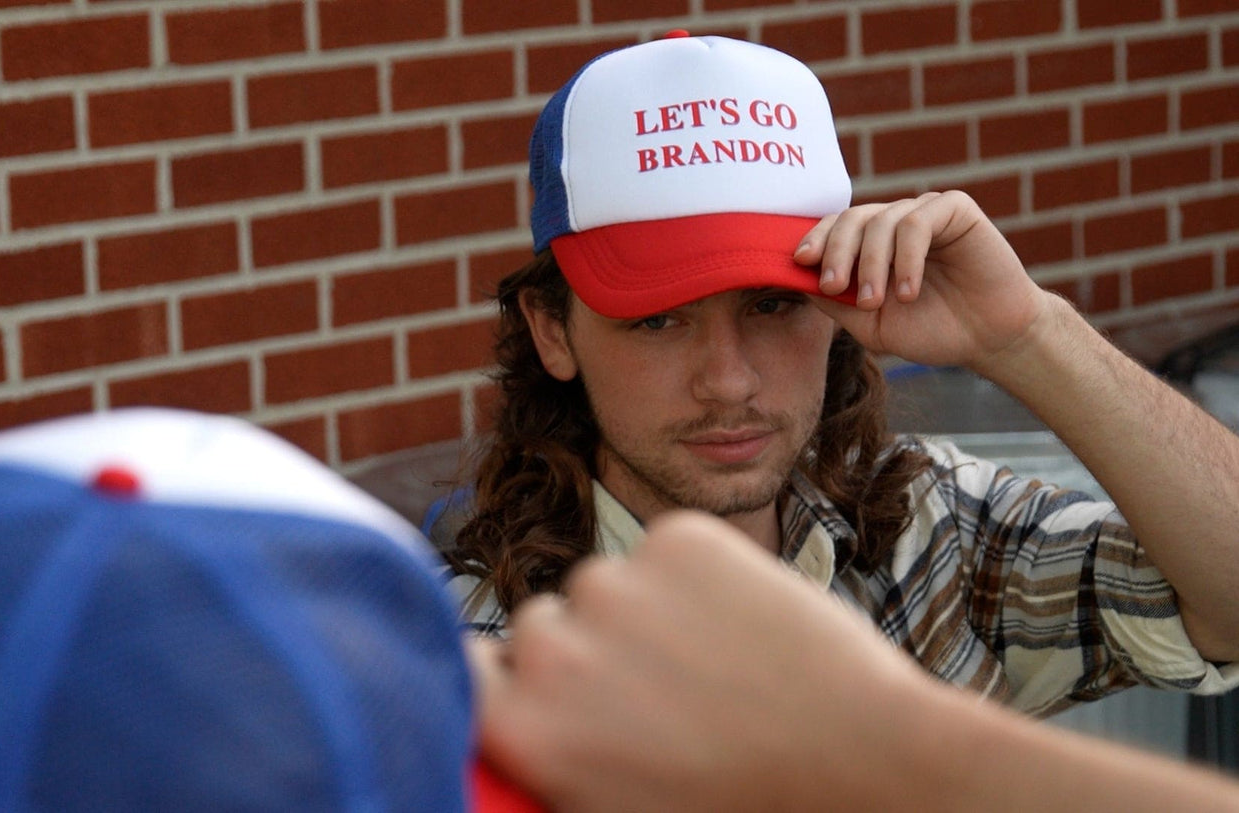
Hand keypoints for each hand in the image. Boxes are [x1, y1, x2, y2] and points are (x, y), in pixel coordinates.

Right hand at [470, 511, 932, 811]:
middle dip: (589, 651)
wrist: (868, 768)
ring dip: (645, 611)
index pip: (467, 667)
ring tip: (715, 667)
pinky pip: (668, 549)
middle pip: (545, 624)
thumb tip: (518, 724)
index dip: (505, 676)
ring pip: (610, 584)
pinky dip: (698, 575)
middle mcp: (553, 646)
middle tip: (659, 695)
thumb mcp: (611, 810)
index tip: (544, 688)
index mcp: (524, 725)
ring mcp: (618, 582)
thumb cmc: (744, 811)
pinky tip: (744, 627)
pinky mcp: (682, 536)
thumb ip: (547, 762)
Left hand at [795, 191, 1049, 372]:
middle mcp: (894, 223)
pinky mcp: (955, 209)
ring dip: (872, 264)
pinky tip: (909, 291)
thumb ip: (835, 300)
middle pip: (850, 219)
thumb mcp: (870, 323)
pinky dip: (906, 258)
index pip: (833, 229)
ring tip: (877, 302)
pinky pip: (917, 222)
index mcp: (871, 245)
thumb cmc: (931, 330)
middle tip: (833, 286)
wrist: (989, 339)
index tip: (800, 262)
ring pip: (881, 221)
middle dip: (836, 252)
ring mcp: (924, 213)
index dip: (814, 239)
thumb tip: (797, 278)